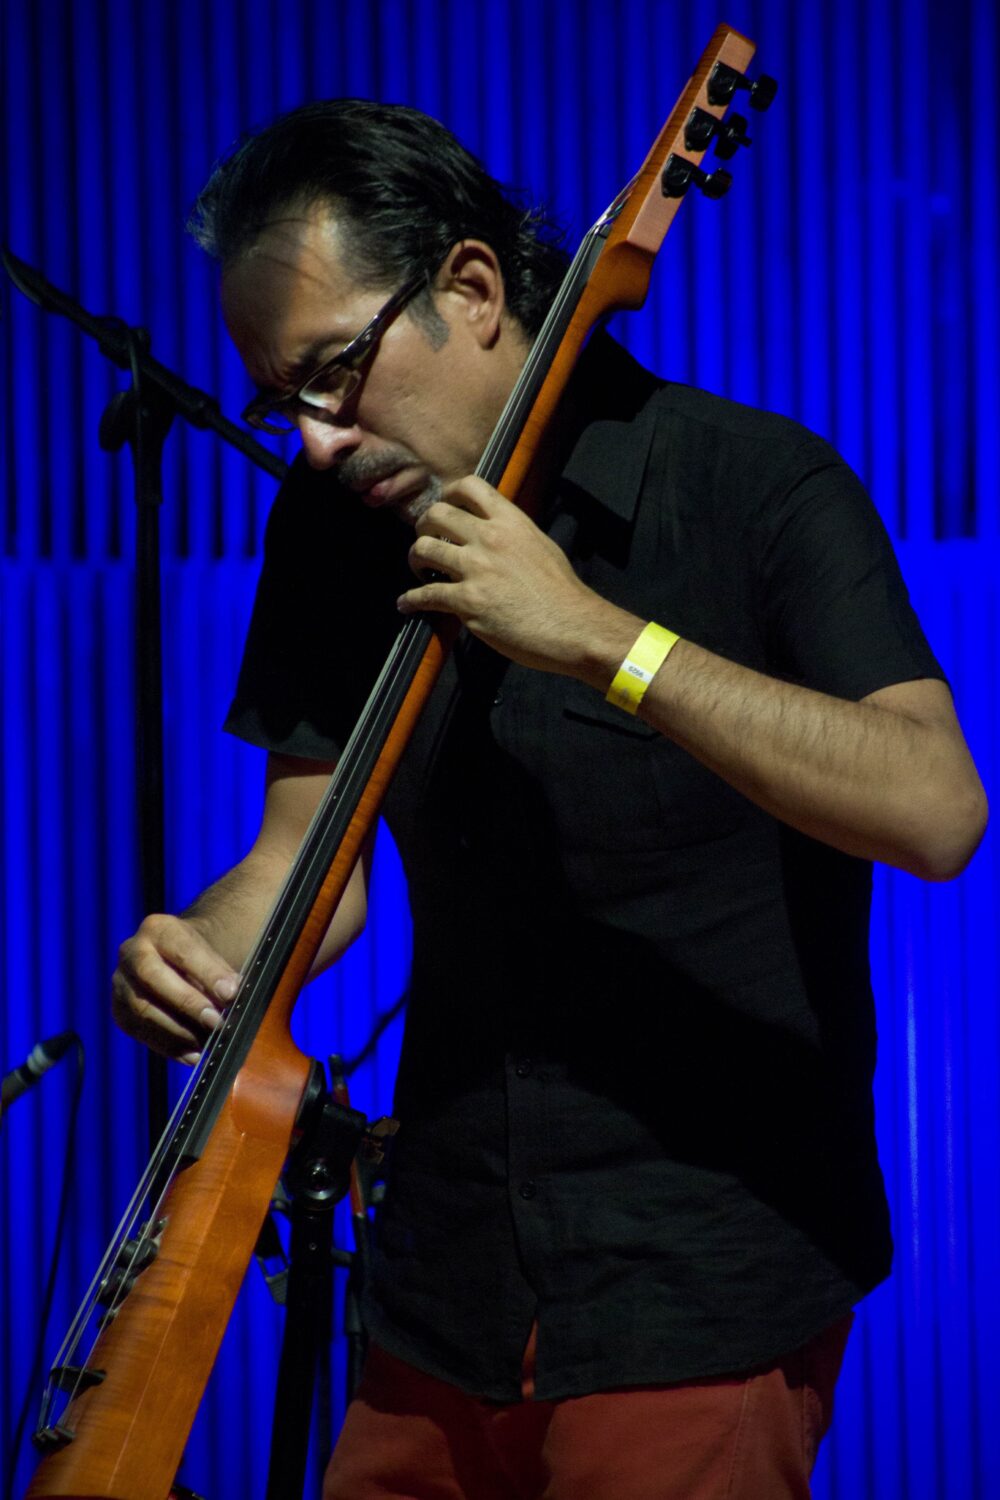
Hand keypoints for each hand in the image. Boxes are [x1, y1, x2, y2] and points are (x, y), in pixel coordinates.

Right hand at [112, 914, 239, 1062]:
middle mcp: (132, 952)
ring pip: (141, 1010)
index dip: (207, 972)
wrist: (180, 963)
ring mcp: (121, 983)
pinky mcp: (119, 1011)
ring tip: (207, 1041)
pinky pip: (139, 1031)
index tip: (232, 993)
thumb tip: (231, 998)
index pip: (181, 949)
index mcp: (159, 929)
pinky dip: (168, 1046)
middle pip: (152, 977)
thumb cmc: (203, 959)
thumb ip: (221, 974)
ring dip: (178, 1030)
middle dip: (187, 1002)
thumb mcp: (215, 955)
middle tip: (217, 1022)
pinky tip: (192, 1053)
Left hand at [398, 477, 629, 676]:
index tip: (444, 507)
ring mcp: (476, 569)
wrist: (572, 626)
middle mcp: (490, 538)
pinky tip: (407, 604)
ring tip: (420, 571)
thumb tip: (497, 533)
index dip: (448, 494)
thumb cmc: (562, 592)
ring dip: (414, 560)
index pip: (469, 486)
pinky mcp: (467, 601)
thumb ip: (515, 534)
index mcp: (511, 521)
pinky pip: (425, 594)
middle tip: (427, 541)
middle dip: (424, 527)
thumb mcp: (541, 546)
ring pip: (423, 549)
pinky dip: (410, 600)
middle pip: (436, 514)